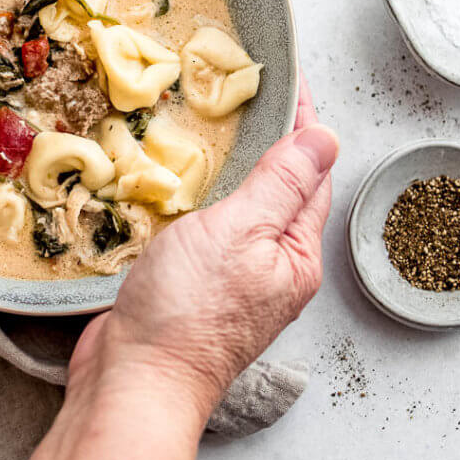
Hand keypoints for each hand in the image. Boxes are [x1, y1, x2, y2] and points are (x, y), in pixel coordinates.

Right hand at [71, 80, 336, 419]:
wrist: (134, 382)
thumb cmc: (189, 310)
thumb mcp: (242, 232)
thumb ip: (281, 183)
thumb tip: (325, 138)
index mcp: (295, 254)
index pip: (311, 172)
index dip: (302, 122)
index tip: (288, 78)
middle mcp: (271, 267)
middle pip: (281, 189)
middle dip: (272, 140)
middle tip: (248, 93)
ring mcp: (231, 279)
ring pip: (242, 208)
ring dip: (235, 167)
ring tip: (217, 127)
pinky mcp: (192, 286)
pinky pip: (208, 229)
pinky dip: (202, 197)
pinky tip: (183, 183)